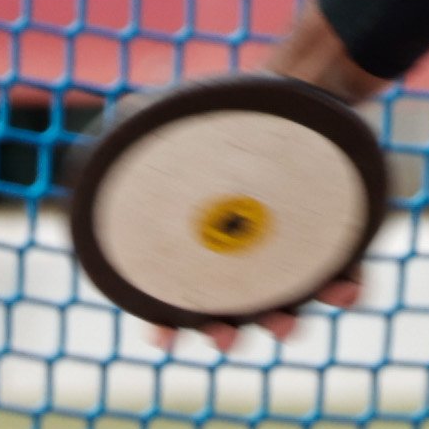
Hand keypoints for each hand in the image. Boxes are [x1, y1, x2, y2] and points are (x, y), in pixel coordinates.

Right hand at [155, 5, 386, 349]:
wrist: (291, 89)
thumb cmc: (221, 115)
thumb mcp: (164, 122)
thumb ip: (130, 143)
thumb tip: (83, 161)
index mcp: (200, 247)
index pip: (175, 300)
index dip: (166, 327)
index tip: (163, 339)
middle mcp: (244, 261)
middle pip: (232, 314)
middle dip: (226, 333)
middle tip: (224, 336)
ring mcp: (290, 254)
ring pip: (288, 304)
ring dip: (285, 322)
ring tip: (285, 327)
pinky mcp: (335, 238)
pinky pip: (344, 272)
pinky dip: (346, 287)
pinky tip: (346, 289)